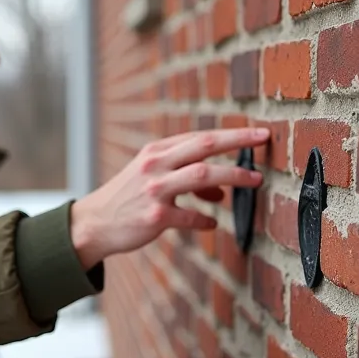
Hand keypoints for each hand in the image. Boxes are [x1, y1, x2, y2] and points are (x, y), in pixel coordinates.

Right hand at [70, 127, 269, 267]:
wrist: (93, 224)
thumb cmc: (127, 199)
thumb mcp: (150, 176)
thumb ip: (183, 175)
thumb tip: (221, 188)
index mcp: (156, 152)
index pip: (199, 137)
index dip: (230, 134)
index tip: (257, 134)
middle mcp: (155, 165)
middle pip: (204, 146)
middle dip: (237, 141)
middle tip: (264, 138)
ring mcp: (155, 190)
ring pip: (202, 175)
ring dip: (232, 176)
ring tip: (254, 181)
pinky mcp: (155, 217)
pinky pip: (190, 216)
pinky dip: (206, 219)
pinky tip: (211, 223)